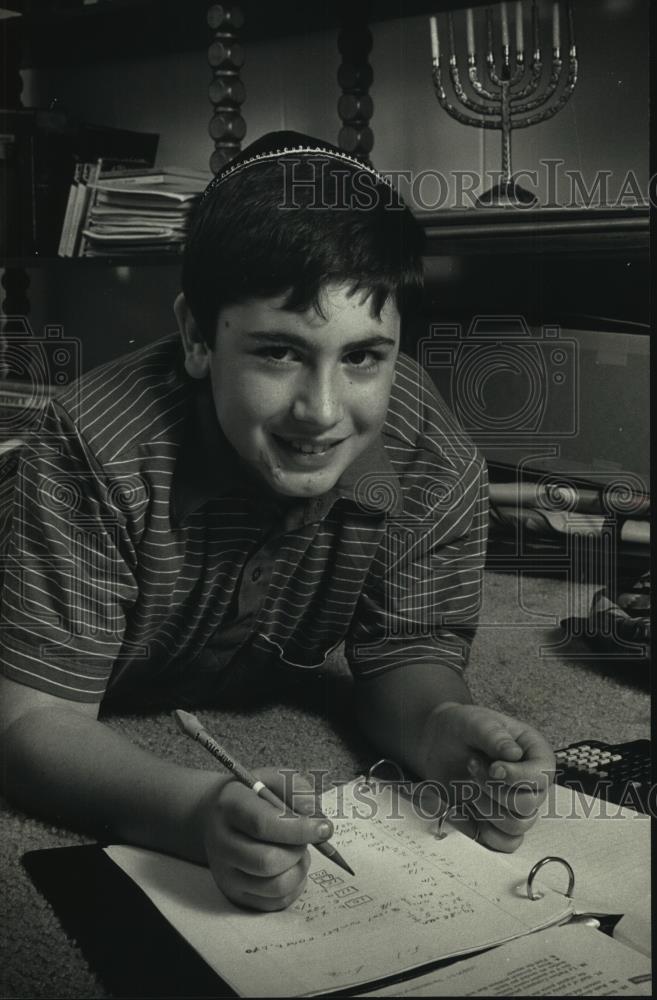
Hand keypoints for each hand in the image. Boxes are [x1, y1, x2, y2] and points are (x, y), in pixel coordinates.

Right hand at [197, 767, 331, 910]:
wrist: (217, 816)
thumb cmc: (253, 795)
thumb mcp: (274, 778)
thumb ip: (298, 789)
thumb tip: (315, 816)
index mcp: (229, 806)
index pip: (263, 824)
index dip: (299, 829)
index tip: (324, 828)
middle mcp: (221, 843)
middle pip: (267, 861)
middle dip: (298, 850)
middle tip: (306, 837)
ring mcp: (225, 873)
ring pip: (275, 886)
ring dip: (299, 868)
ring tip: (298, 851)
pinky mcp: (235, 895)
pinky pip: (276, 902)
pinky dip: (295, 885)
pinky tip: (292, 865)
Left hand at [420, 703, 554, 852]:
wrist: (437, 742)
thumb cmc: (463, 727)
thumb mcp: (477, 722)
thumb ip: (494, 736)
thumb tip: (514, 754)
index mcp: (536, 755)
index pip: (542, 777)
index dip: (518, 777)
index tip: (493, 767)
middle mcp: (533, 784)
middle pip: (528, 805)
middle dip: (493, 789)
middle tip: (471, 766)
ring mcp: (517, 806)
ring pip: (516, 827)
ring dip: (486, 808)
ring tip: (467, 784)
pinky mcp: (499, 823)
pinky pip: (506, 843)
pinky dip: (486, 833)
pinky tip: (467, 809)